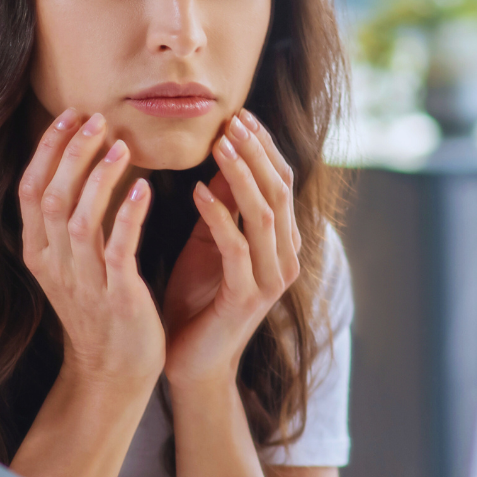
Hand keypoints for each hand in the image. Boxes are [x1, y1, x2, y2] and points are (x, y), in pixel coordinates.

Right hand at [18, 109, 163, 387]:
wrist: (114, 369)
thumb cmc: (101, 306)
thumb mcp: (74, 262)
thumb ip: (73, 218)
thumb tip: (83, 160)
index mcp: (39, 252)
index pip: (30, 190)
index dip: (48, 150)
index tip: (70, 115)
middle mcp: (55, 263)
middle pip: (51, 196)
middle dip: (72, 153)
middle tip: (96, 120)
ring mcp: (83, 281)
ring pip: (79, 218)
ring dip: (99, 177)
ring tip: (121, 145)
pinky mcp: (116, 295)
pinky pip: (118, 248)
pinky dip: (128, 215)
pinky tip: (143, 189)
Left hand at [163, 109, 299, 389]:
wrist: (190, 361)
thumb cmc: (197, 298)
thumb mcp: (210, 239)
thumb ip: (224, 202)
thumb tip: (225, 150)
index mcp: (282, 241)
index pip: (282, 180)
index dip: (263, 146)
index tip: (239, 114)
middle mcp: (287, 257)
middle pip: (280, 191)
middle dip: (256, 152)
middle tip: (231, 120)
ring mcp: (272, 279)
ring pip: (266, 214)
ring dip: (242, 175)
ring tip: (218, 145)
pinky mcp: (248, 296)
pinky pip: (238, 247)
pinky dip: (219, 215)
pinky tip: (197, 192)